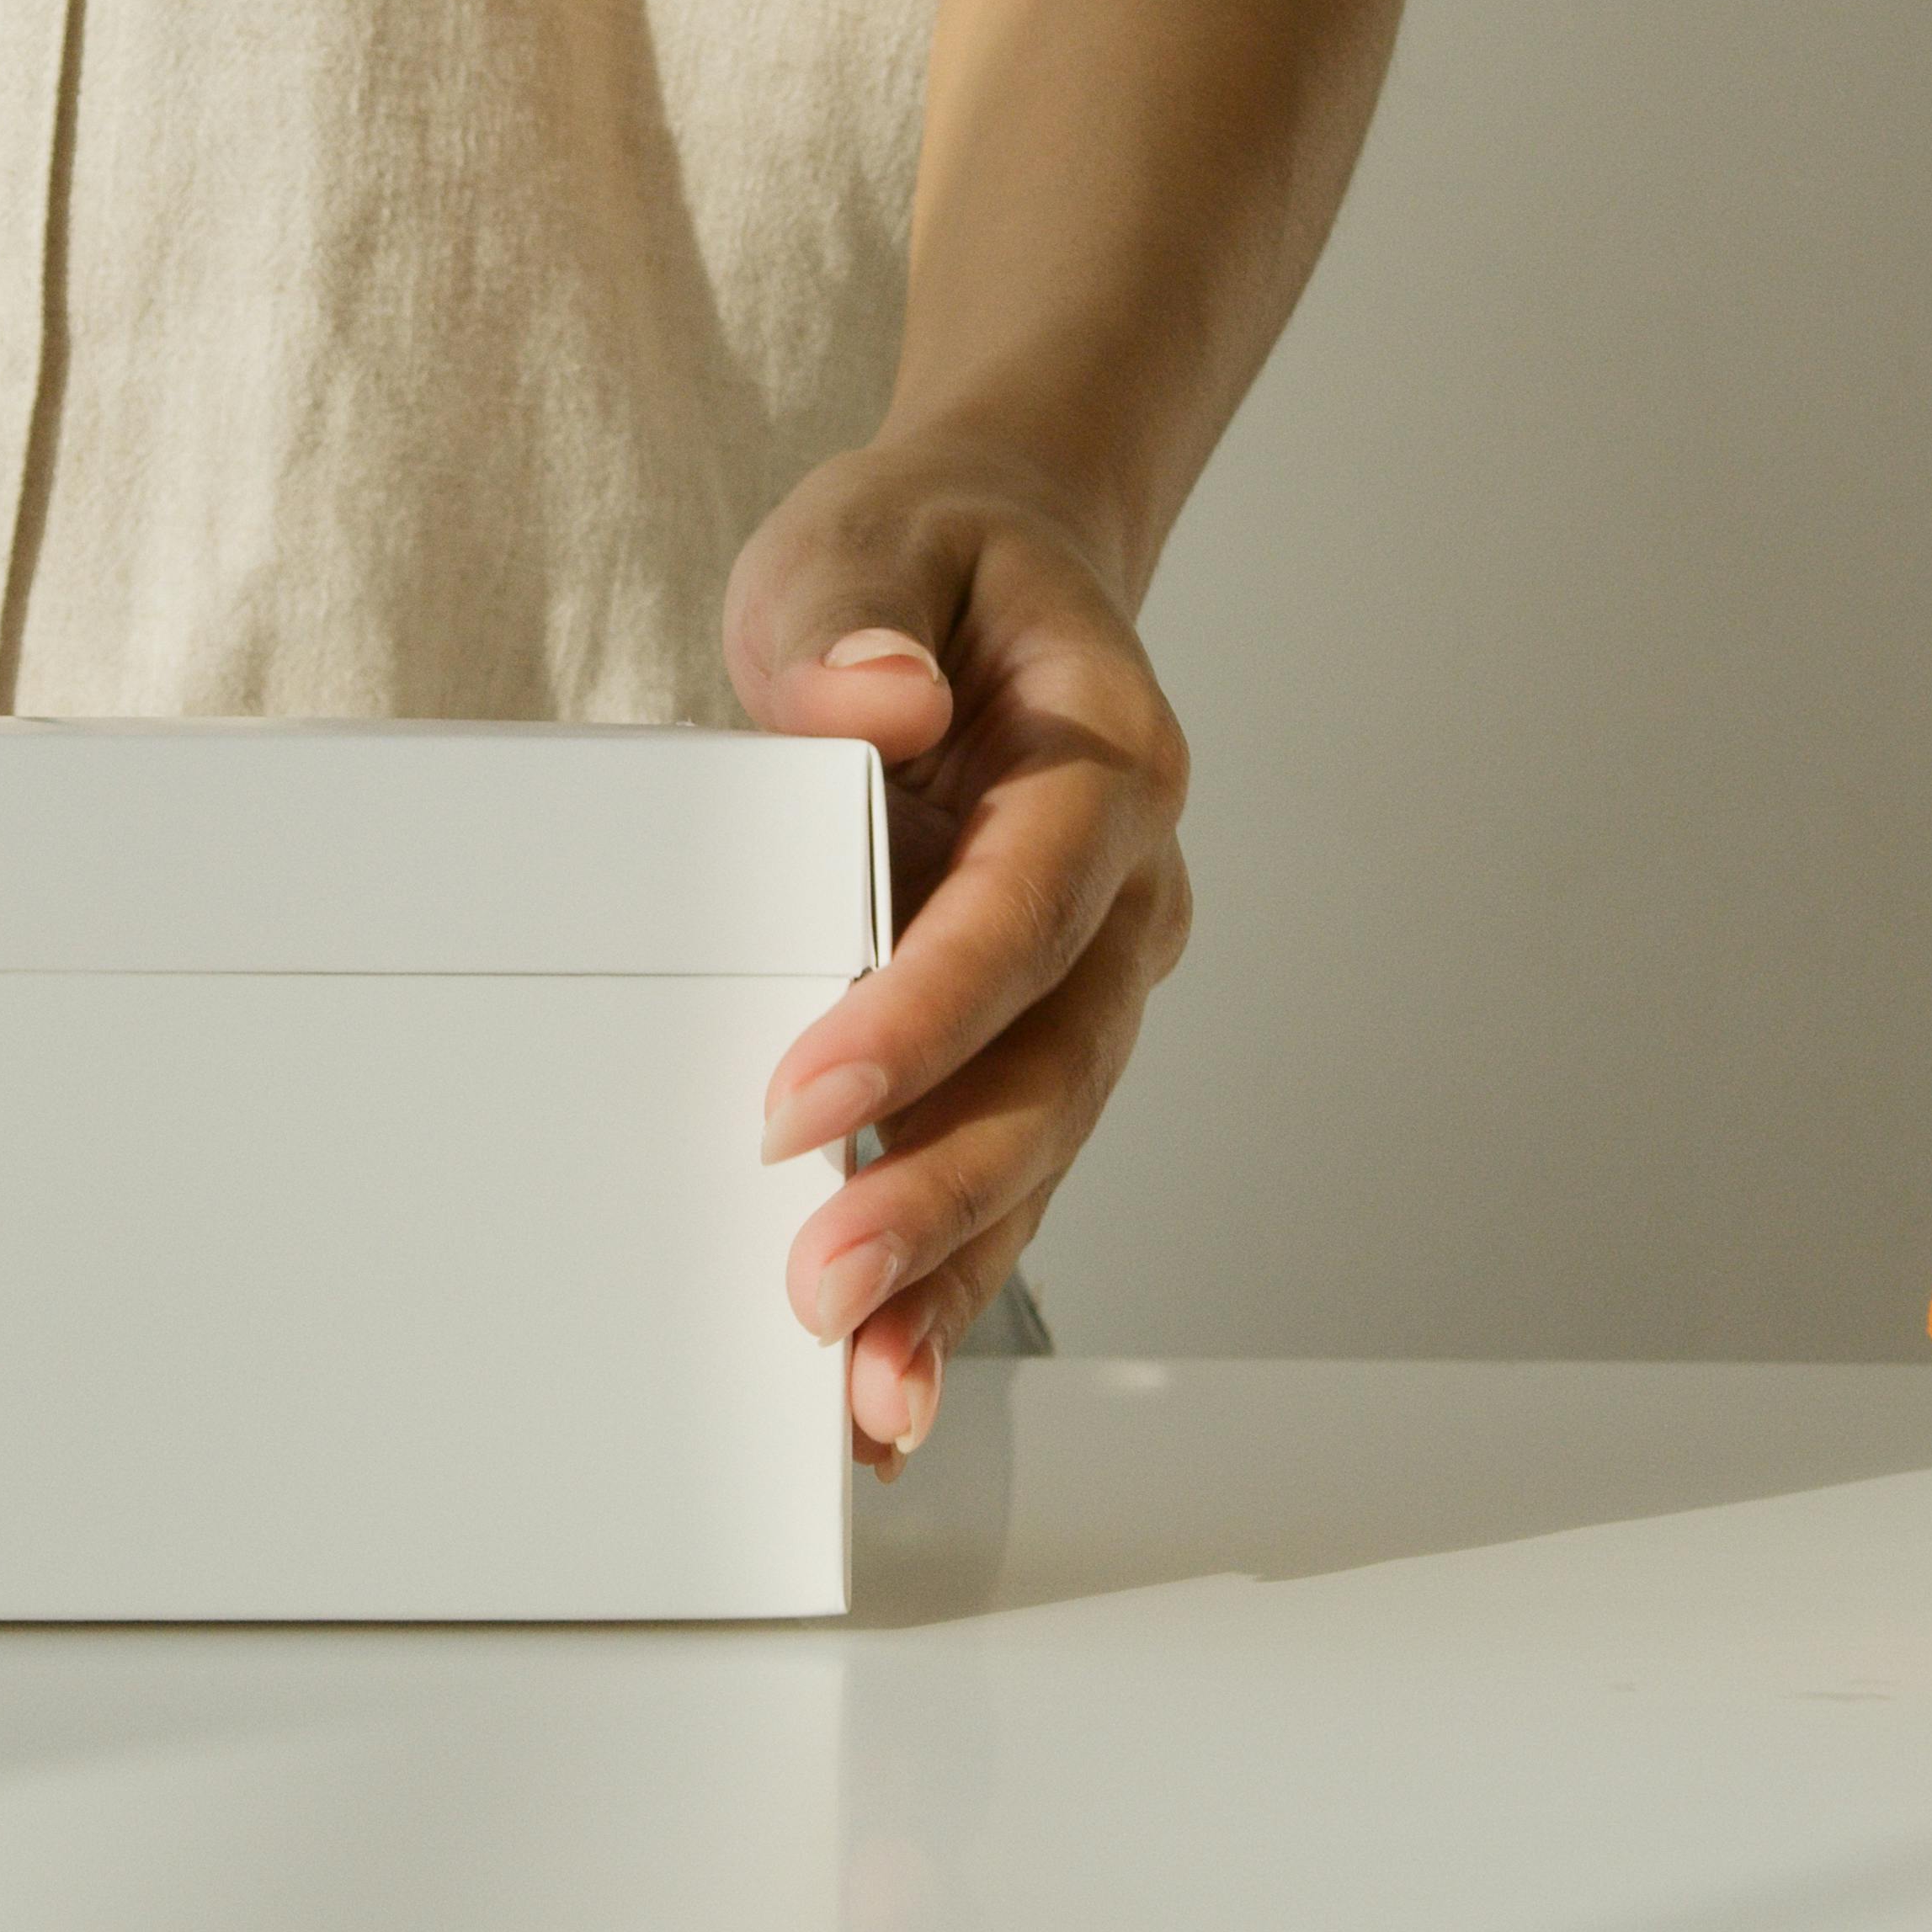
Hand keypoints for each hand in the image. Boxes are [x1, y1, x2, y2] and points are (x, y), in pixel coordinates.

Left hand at [727, 440, 1188, 1473]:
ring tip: (864, 1392)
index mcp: (1105, 765)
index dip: (928, 1009)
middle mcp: (1125, 894)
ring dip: (955, 1271)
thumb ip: (853, 615)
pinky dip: (949, 1276)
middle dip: (944, 1189)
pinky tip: (878, 1385)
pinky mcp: (1031, 1043)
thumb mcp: (865, 539)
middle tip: (826, 1288)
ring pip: (1042, 1145)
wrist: (983, 584)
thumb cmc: (921, 570)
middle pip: (1053, 1064)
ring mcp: (1090, 984)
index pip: (1027, 906)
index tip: (806, 1098)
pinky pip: (1005, 1170)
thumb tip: (877, 696)